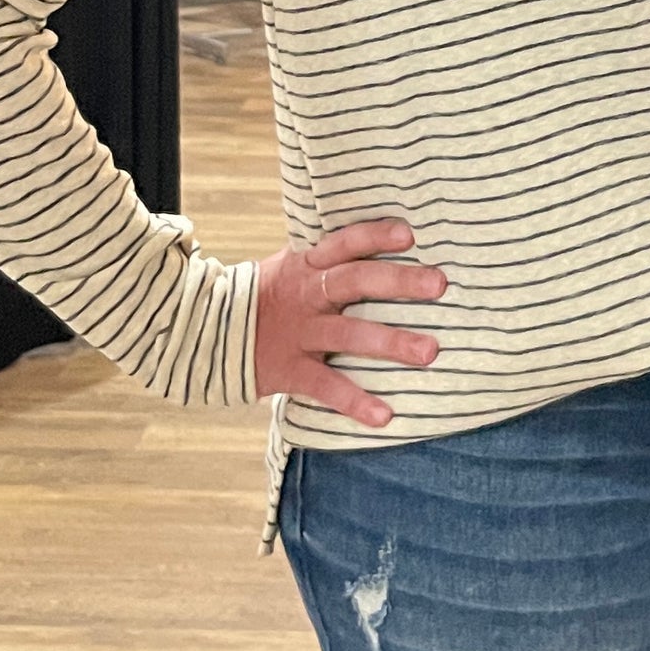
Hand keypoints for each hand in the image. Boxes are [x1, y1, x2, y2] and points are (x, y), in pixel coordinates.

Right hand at [252, 218, 446, 424]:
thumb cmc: (273, 296)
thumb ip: (333, 256)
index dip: (374, 236)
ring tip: (430, 351)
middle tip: (439, 284)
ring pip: (347, 334)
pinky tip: (384, 415)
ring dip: (390, 342)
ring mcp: (299, 333)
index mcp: (307, 264)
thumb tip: (393, 236)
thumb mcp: (294, 266)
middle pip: (353, 281)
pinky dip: (355, 402)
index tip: (409, 235)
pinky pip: (326, 387)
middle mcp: (306, 294)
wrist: (210, 332)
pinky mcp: (290, 370)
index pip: (344, 243)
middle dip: (398, 281)